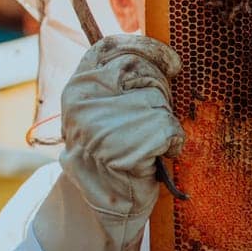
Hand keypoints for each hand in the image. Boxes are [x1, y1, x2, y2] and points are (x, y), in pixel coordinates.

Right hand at [59, 36, 183, 218]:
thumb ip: (118, 82)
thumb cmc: (112, 151)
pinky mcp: (124, 147)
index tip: (171, 63)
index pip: (112, 48)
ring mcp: (102, 125)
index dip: (148, 49)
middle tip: (153, 119)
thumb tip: (158, 55)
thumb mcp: (102, 110)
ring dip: (165, 124)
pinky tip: (158, 155)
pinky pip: (169, 130)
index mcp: (78, 88)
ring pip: (160, 104)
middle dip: (160, 94)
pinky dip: (173, 144)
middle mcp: (84, 103)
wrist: (105, 203)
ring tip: (148, 143)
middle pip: (144, 74)